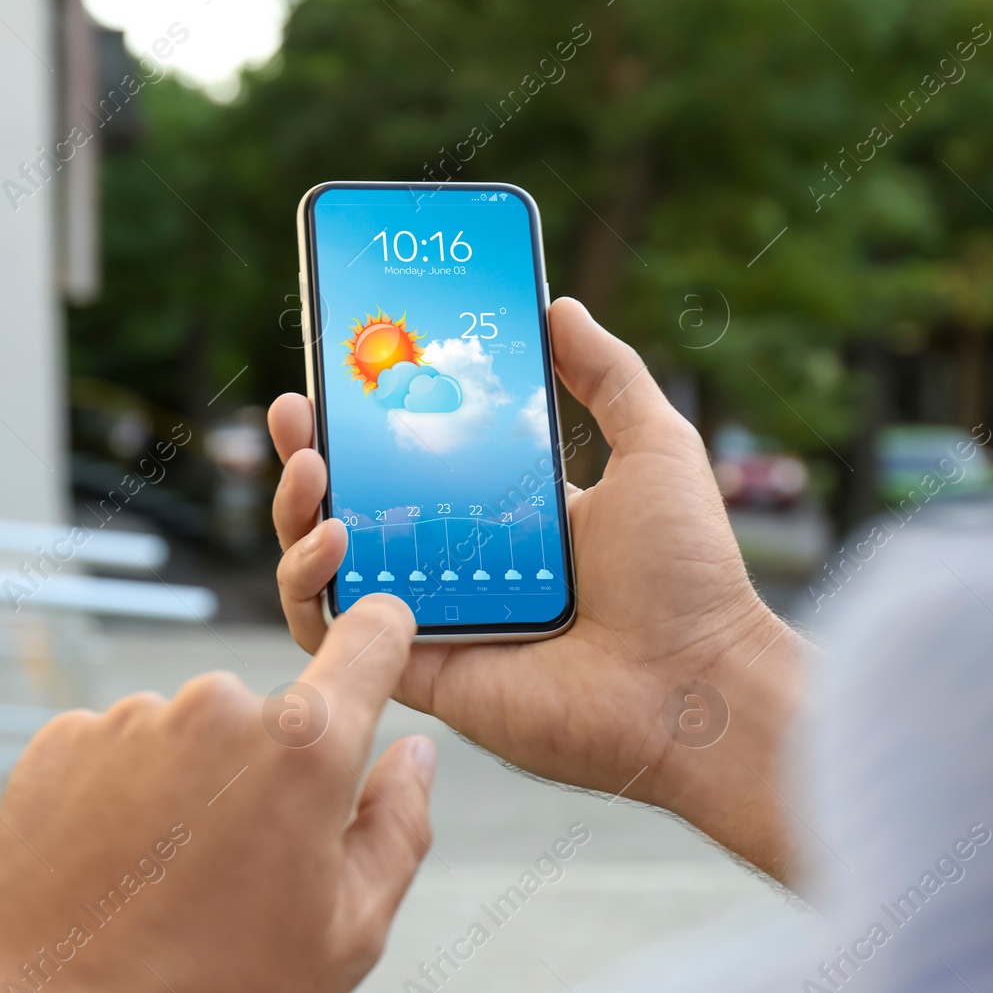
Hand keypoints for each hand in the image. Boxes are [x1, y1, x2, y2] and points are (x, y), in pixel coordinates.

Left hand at [0, 596, 434, 992]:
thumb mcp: (346, 933)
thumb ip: (398, 826)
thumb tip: (416, 755)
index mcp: (305, 748)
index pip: (370, 640)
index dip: (383, 633)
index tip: (380, 636)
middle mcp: (216, 710)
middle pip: (270, 716)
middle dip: (266, 772)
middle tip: (240, 866)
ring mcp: (131, 721)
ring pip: (190, 735)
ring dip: (189, 786)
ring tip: (166, 882)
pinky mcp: (60, 743)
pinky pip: (118, 749)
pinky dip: (122, 796)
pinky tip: (116, 869)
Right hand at [269, 297, 808, 882]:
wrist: (694, 685)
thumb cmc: (686, 575)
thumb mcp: (655, 447)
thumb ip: (609, 376)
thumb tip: (559, 307)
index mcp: (508, 513)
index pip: (419, 455)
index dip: (375, 415)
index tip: (347, 366)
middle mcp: (461, 562)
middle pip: (359, 503)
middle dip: (314, 452)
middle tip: (298, 407)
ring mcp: (435, 618)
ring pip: (331, 565)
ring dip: (299, 512)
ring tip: (311, 465)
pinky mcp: (418, 670)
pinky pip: (338, 634)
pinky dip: (312, 589)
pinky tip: (331, 539)